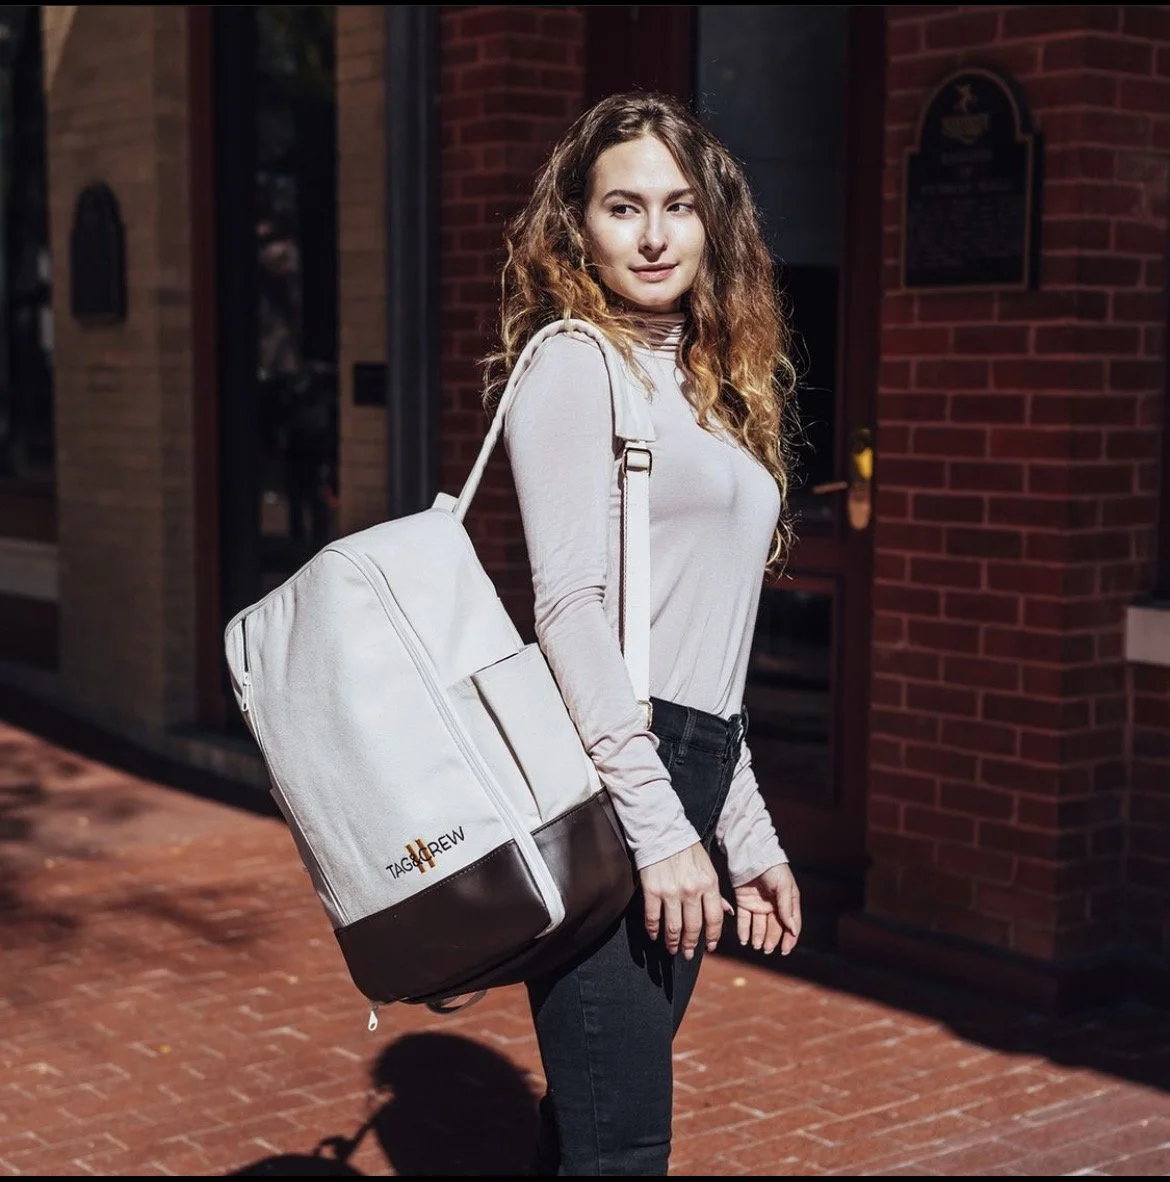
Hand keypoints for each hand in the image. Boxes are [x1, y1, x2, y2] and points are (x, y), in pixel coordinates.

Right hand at [638, 842, 731, 959]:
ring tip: (672, 949)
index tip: (710, 947)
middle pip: (694, 927)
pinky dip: (653, 930)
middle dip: (691, 944)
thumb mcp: (708, 868)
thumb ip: (716, 892)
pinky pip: (653, 918)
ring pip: (674, 927)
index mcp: (709, 884)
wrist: (663, 831)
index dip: (713, 936)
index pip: (714, 919)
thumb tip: (728, 912)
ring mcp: (671, 892)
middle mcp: (692, 891)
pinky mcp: (652, 890)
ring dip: (673, 942)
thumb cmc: (687, 849)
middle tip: (688, 954)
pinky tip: (654, 935)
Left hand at [733, 863, 800, 955]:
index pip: (790, 924)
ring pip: (759, 926)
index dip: (789, 938)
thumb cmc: (773, 868)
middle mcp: (774, 905)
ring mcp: (759, 904)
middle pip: (774, 927)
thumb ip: (787, 908)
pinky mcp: (744, 901)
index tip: (785, 950)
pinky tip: (744, 940)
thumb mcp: (783, 886)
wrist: (752, 853)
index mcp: (787, 901)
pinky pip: (745, 919)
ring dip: (758, 937)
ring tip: (756, 945)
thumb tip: (792, 930)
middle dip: (771, 939)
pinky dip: (744, 930)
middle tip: (767, 949)